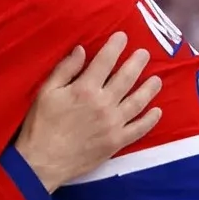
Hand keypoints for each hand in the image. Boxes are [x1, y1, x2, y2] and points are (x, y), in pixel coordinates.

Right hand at [15, 31, 164, 190]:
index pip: (105, 61)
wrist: (42, 163)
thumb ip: (65, 69)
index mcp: (85, 89)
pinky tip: (157, 112)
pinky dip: (150, 120)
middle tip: (145, 53)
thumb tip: (82, 50)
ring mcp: (112, 124)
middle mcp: (103, 104)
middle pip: (126, 78)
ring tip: (157, 79)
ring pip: (137, 102)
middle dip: (137, 63)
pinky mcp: (116, 142)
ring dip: (149, 89)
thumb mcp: (46, 92)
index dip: (115, 46)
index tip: (123, 36)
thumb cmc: (41, 125)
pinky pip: (138, 129)